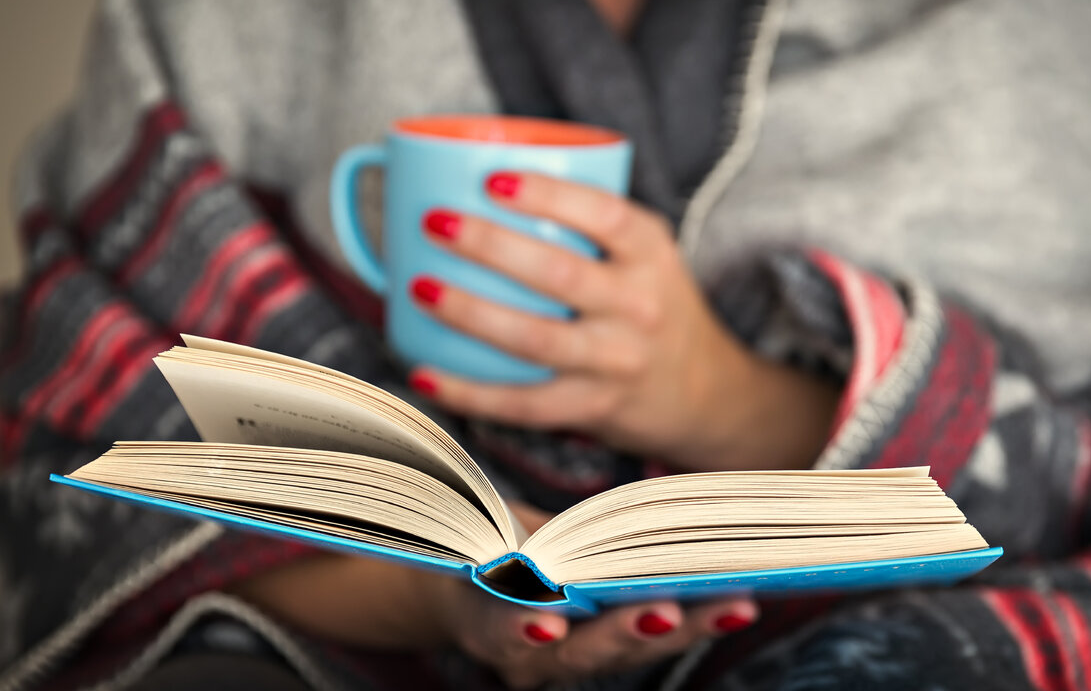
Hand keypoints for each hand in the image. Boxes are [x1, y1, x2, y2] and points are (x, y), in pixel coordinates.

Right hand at [231, 502, 757, 688]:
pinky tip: (734, 594)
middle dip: (623, 632)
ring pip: (623, 651)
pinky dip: (689, 616)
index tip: (548, 613)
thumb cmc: (448, 542)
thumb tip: (350, 440)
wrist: (453, 585)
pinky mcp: (600, 641)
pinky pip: (645, 635)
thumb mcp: (445, 525)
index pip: (494, 630)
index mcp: (474, 621)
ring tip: (731, 601)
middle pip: (576, 655)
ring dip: (676, 626)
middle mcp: (523, 650)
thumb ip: (436, 499)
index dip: (520, 623)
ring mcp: (565, 655)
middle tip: (670, 610)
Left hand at [408, 171, 839, 470]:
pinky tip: (424, 372)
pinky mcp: (593, 407)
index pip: (605, 216)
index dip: (548, 195)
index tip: (492, 178)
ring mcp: (616, 361)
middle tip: (434, 222)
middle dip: (489, 245)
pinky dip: (468, 391)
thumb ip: (588, 223)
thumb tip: (476, 179)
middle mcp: (639, 306)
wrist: (704, 391)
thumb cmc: (652, 305)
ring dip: (469, 313)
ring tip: (418, 286)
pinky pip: (523, 403)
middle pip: (559, 274)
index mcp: (651, 254)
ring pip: (534, 339)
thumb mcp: (645, 254)